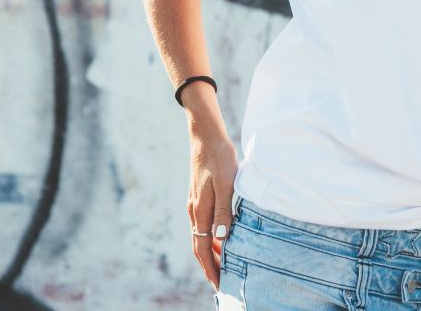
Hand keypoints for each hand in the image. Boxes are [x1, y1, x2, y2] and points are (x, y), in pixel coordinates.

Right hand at [187, 133, 238, 292]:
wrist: (206, 137)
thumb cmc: (219, 158)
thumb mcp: (226, 184)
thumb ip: (224, 212)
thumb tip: (220, 238)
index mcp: (201, 210)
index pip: (204, 247)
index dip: (211, 267)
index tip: (219, 284)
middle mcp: (194, 210)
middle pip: (199, 246)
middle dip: (208, 266)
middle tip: (219, 283)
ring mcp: (194, 204)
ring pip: (199, 236)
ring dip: (209, 253)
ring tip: (221, 266)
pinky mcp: (197, 196)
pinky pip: (201, 225)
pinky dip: (209, 238)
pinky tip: (219, 239)